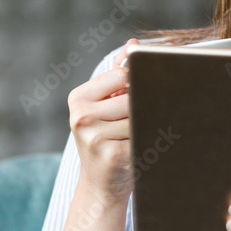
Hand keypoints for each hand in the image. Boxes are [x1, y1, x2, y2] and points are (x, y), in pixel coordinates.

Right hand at [67, 38, 138, 203]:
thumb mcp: (106, 106)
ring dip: (150, 123)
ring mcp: (94, 138)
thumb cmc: (107, 141)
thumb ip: (118, 75)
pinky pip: (144, 136)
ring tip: (146, 133)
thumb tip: (133, 45)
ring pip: (140, 116)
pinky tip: (146, 147)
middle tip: (152, 115)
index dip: (139, 82)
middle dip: (146, 105)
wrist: (102, 185)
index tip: (147, 91)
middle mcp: (81, 117)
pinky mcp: (112, 156)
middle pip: (133, 97)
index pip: (122, 74)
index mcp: (78, 99)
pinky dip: (152, 140)